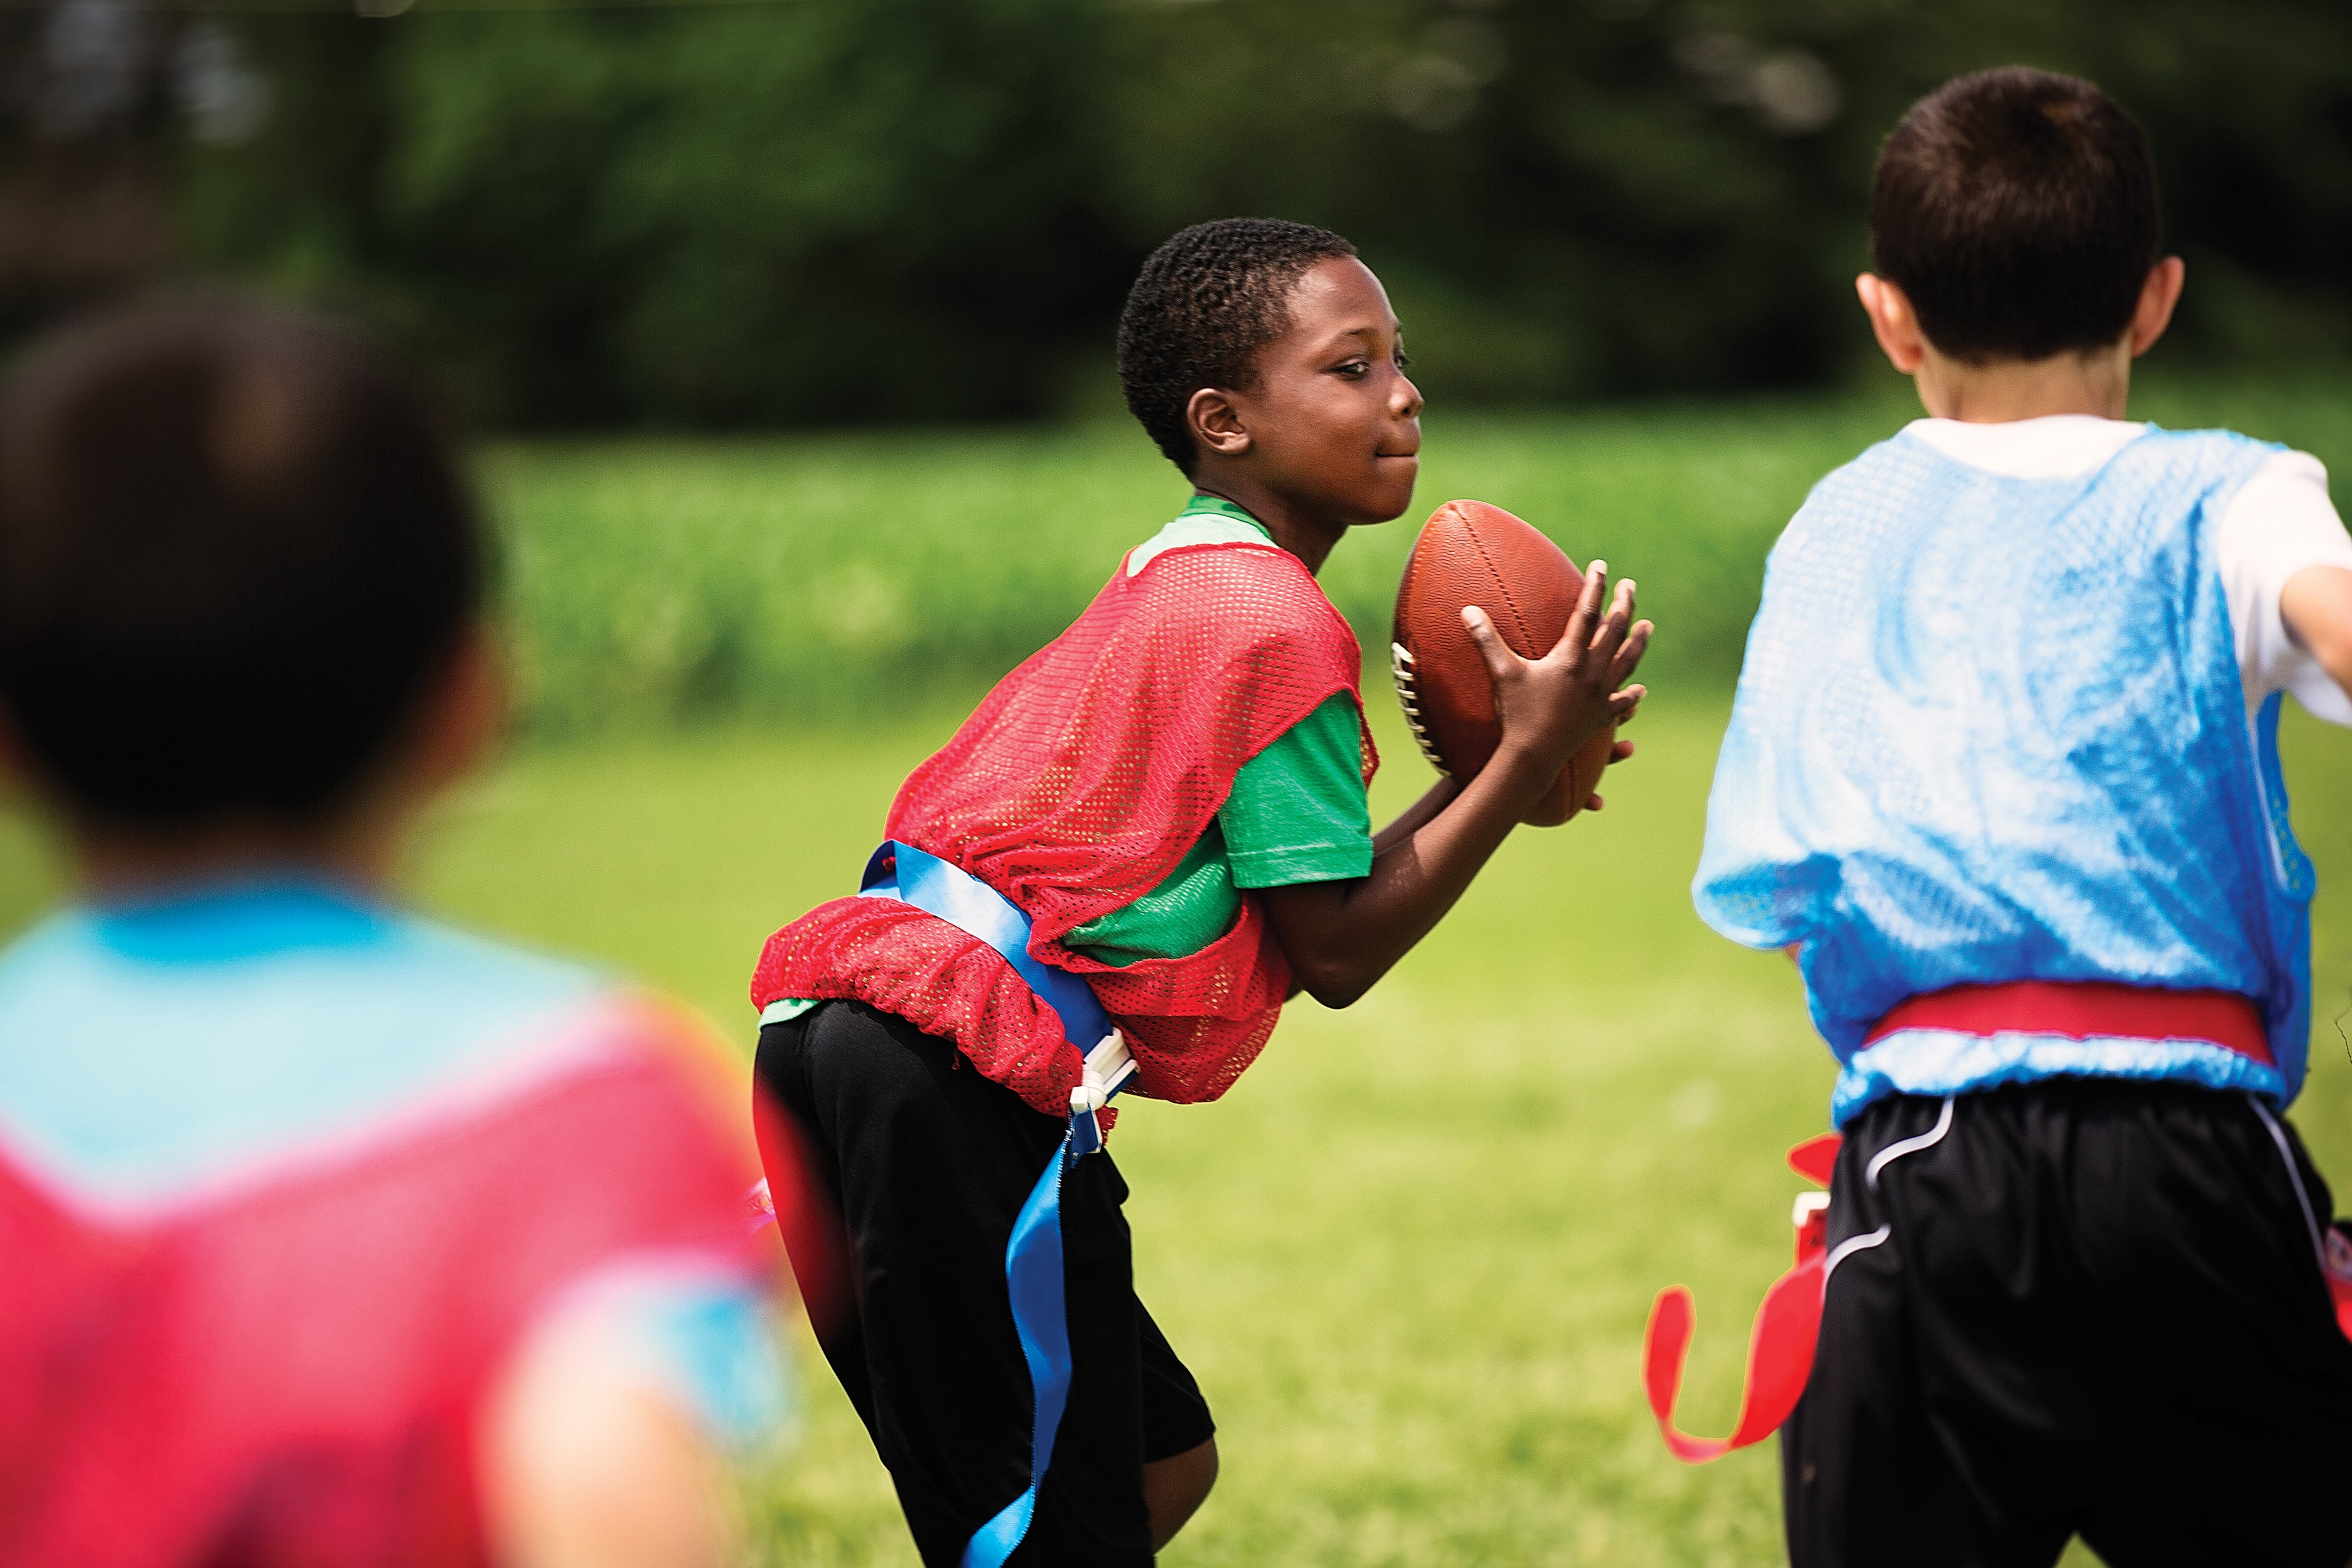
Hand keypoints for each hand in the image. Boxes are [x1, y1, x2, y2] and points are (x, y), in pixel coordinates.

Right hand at [1461, 559, 1650, 814]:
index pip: (1587, 613)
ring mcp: (1601, 696)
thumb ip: (1487, 639)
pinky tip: (1640, 691)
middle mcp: (1593, 673)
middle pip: (1616, 631)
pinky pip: (1622, 703)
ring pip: (1628, 662)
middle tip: (1629, 585)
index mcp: (1571, 658)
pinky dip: (1632, 696)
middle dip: (1624, 604)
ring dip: (1639, 641)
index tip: (1601, 565)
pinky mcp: (1600, 717)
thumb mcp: (1502, 673)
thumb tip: (1467, 610)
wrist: (1533, 756)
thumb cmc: (1516, 714)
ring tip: (1648, 626)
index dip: (1594, 586)